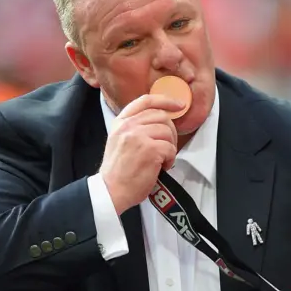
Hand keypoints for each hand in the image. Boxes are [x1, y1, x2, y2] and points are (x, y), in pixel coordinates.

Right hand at [99, 94, 183, 214]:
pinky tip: (162, 167)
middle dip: (170, 132)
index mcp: (121, 121)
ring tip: (162, 160)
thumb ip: (134, 127)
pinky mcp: (150, 150)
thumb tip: (160, 119)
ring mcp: (139, 136)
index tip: (179, 105)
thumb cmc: (118, 171)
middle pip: (161, 116)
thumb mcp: (119, 140)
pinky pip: (170, 148)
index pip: (146, 100)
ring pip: (168, 132)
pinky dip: (170, 159)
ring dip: (170, 147)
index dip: (165, 100)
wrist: (110, 190)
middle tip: (167, 147)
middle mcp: (128, 125)